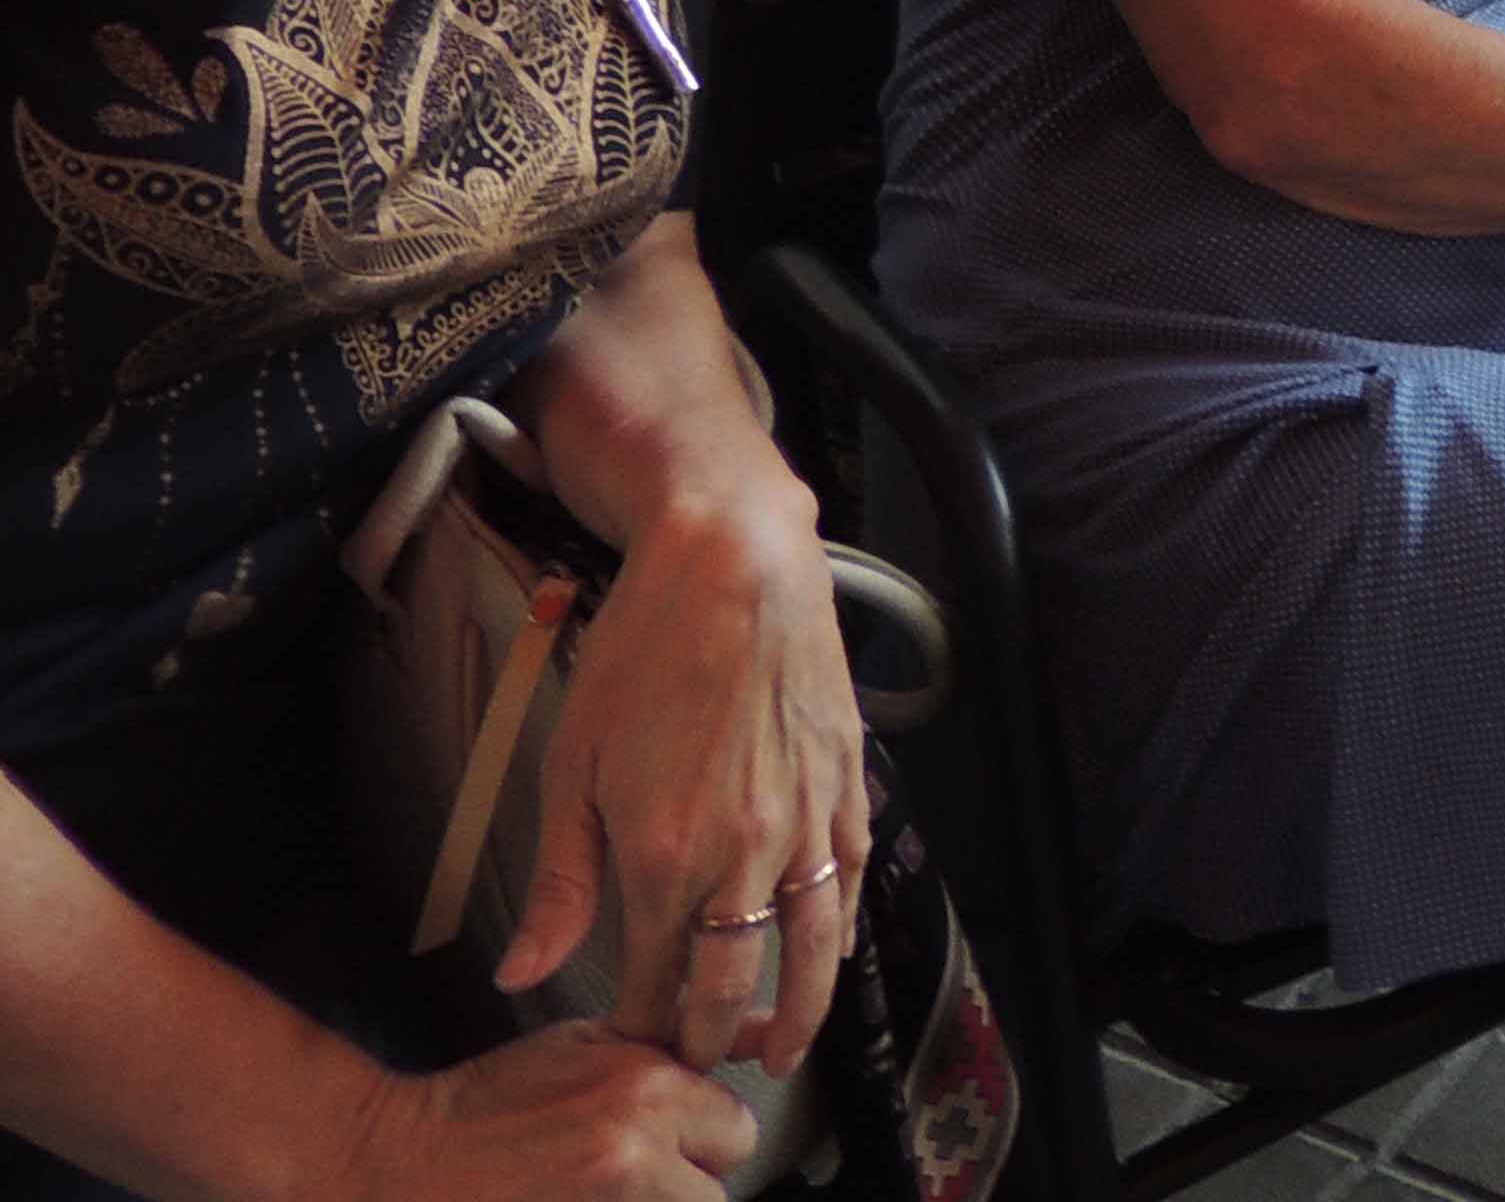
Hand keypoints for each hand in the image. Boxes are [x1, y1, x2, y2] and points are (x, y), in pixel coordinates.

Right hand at [341, 1028, 757, 1200]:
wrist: (397, 1162)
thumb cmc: (487, 1103)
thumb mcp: (588, 1042)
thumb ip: (678, 1038)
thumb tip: (769, 1029)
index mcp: (645, 1088)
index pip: (738, 1127)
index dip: (706, 1134)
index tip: (675, 1137)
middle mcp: (633, 1148)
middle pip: (718, 1187)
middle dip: (686, 1180)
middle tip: (631, 1172)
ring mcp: (608, 1201)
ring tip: (599, 1191)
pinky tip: (584, 1200)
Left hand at [501, 489, 864, 1072]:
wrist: (732, 565)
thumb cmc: (642, 654)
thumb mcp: (571, 767)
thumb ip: (561, 883)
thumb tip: (526, 974)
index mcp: (666, 858)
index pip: (659, 982)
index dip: (645, 1027)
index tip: (633, 1049)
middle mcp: (746, 854)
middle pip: (738, 981)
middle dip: (716, 1036)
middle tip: (703, 1065)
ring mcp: (806, 820)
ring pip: (815, 946)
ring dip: (800, 1008)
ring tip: (784, 1046)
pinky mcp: (847, 783)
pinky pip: (851, 877)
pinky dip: (843, 924)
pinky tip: (832, 945)